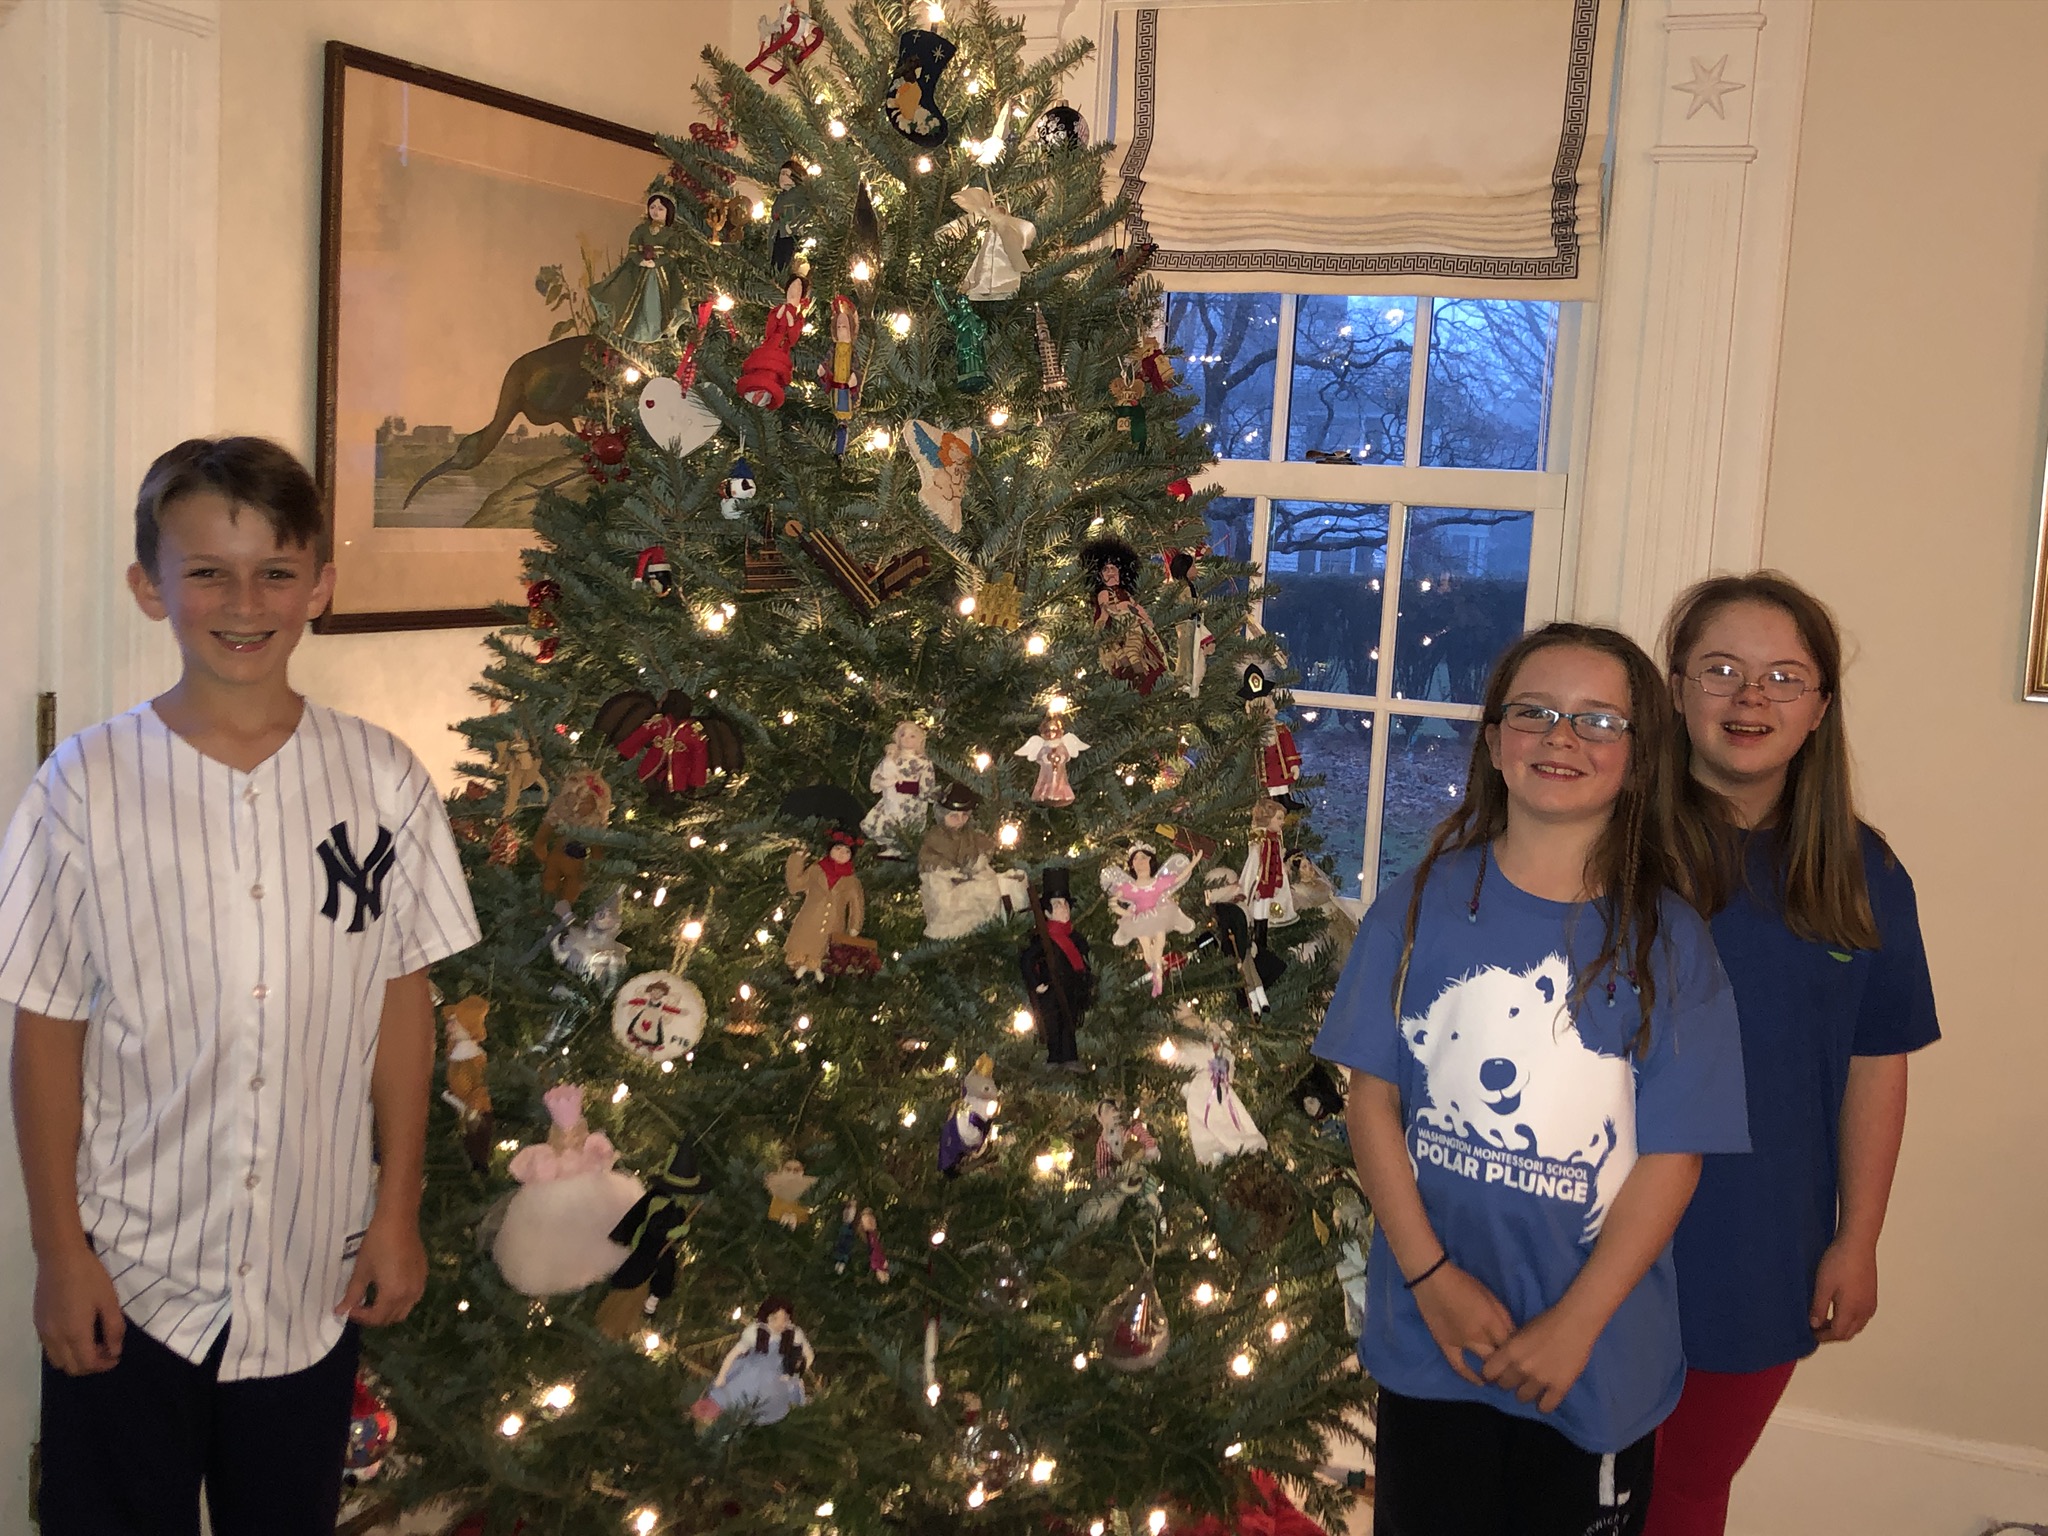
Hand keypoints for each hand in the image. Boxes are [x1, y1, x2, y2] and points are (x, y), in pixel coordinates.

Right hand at [36, 1240, 124, 1375]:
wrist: (60, 1257)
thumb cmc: (89, 1276)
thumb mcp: (109, 1301)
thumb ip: (113, 1329)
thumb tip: (114, 1351)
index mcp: (74, 1333)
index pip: (87, 1364)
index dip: (104, 1365)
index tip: (116, 1356)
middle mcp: (55, 1338)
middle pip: (71, 1367)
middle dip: (90, 1365)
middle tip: (106, 1350)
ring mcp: (43, 1331)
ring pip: (58, 1360)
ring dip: (76, 1359)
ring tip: (92, 1343)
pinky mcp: (38, 1322)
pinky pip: (49, 1348)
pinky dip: (64, 1350)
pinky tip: (77, 1333)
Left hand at [335, 1211, 427, 1326]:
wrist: (398, 1220)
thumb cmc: (377, 1244)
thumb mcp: (362, 1270)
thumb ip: (352, 1294)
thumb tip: (340, 1311)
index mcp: (392, 1294)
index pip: (376, 1318)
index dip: (360, 1317)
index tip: (349, 1308)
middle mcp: (409, 1295)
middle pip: (392, 1318)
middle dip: (374, 1316)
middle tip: (360, 1306)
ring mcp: (419, 1285)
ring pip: (404, 1310)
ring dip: (389, 1310)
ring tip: (375, 1299)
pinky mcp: (423, 1275)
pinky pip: (413, 1297)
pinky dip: (401, 1300)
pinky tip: (391, 1287)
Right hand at [1411, 1263, 1513, 1386]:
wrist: (1433, 1280)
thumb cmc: (1464, 1284)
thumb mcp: (1491, 1297)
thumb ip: (1504, 1318)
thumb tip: (1515, 1336)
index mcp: (1492, 1321)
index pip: (1513, 1345)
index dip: (1521, 1353)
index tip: (1525, 1357)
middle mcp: (1479, 1335)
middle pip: (1502, 1357)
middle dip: (1511, 1364)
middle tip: (1517, 1369)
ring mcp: (1462, 1343)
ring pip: (1485, 1365)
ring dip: (1496, 1372)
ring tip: (1503, 1377)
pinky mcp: (1446, 1346)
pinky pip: (1459, 1367)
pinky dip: (1470, 1377)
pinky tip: (1480, 1383)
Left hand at [1481, 1304, 1599, 1411]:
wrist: (1575, 1323)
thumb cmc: (1547, 1321)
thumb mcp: (1521, 1332)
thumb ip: (1510, 1349)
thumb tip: (1502, 1362)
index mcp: (1510, 1351)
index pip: (1488, 1373)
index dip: (1493, 1373)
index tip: (1498, 1372)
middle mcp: (1521, 1368)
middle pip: (1504, 1386)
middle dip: (1510, 1382)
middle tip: (1519, 1377)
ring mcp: (1540, 1379)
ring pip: (1522, 1398)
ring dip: (1526, 1392)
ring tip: (1534, 1386)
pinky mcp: (1559, 1388)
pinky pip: (1545, 1407)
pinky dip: (1543, 1405)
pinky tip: (1546, 1397)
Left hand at [1810, 1236, 1878, 1342]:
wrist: (1858, 1244)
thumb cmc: (1839, 1263)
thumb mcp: (1823, 1286)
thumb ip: (1818, 1307)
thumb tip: (1814, 1325)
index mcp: (1851, 1311)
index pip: (1837, 1333)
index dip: (1823, 1336)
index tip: (1810, 1333)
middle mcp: (1865, 1311)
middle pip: (1848, 1332)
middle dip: (1832, 1334)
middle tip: (1816, 1329)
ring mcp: (1871, 1304)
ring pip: (1857, 1326)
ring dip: (1842, 1327)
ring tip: (1825, 1320)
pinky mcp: (1872, 1295)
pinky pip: (1862, 1316)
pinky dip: (1850, 1320)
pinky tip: (1839, 1309)